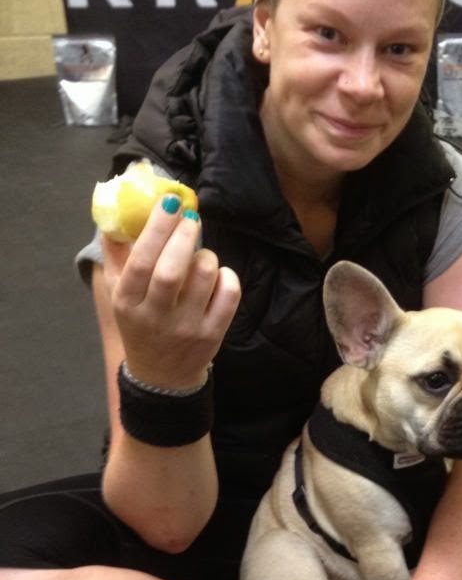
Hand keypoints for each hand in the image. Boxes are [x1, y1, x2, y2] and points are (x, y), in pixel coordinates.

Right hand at [101, 195, 240, 388]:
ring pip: (204, 277)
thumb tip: (115, 214)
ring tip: (201, 255)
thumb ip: (116, 255)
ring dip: (206, 256)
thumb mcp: (119, 294)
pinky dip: (228, 277)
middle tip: (191, 218)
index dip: (158, 227)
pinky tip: (218, 276)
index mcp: (127, 302)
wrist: (162, 377)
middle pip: (172, 270)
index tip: (170, 202)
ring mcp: (187, 327)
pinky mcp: (213, 334)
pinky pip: (229, 295)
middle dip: (184, 236)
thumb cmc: (140, 324)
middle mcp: (156, 316)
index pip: (141, 261)